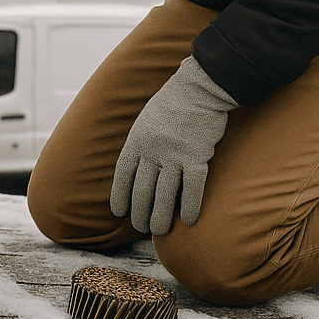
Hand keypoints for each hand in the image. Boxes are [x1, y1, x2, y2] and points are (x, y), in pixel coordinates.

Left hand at [110, 56, 235, 234]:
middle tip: (142, 227)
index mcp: (136, 139)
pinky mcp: (198, 156)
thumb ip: (141, 142)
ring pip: (165, 194)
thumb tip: (137, 166)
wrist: (200, 87)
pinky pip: (192, 188)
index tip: (119, 212)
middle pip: (143, 189)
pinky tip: (190, 220)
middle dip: (140, 211)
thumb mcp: (146, 119)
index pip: (123, 174)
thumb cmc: (173, 102)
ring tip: (160, 230)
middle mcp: (152, 149)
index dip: (120, 195)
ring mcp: (175, 154)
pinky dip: (190, 205)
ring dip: (162, 216)